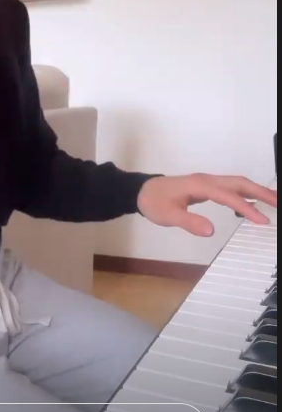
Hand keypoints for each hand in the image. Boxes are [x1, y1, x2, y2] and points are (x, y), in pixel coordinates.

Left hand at [137, 174, 276, 235]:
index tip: (262, 221)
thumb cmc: (154, 202)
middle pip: (239, 183)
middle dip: (261, 192)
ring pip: (237, 183)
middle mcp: (207, 180)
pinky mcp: (207, 187)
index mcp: (200, 185)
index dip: (247, 207)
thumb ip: (189, 222)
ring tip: (274, 203)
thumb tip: (211, 231)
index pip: (229, 196)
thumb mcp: (168, 215)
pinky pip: (231, 188)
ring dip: (256, 192)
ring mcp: (207, 182)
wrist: (142, 191)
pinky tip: (251, 205)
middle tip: (279, 204)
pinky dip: (245, 194)